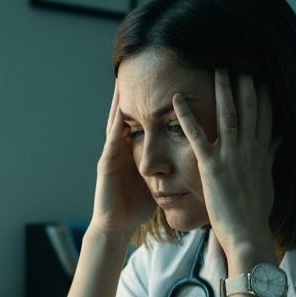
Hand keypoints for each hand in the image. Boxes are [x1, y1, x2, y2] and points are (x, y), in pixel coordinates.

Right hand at [91, 82, 154, 236]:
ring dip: (119, 103)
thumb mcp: (156, 181)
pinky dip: (116, 126)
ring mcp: (112, 154)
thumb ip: (167, 168)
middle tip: (138, 69)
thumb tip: (190, 160)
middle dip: (133, 93)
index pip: (144, 120)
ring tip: (123, 81)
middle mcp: (122, 148)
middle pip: (128, 114)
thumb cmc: (135, 207)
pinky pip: (112, 141)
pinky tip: (121, 112)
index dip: (150, 101)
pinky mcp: (105, 164)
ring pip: (116, 122)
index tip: (163, 80)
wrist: (116, 227)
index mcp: (135, 150)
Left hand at [172, 70, 280, 254]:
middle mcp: (249, 150)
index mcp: (261, 153)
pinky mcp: (211, 167)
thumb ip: (271, 156)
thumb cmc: (256, 212)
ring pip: (228, 115)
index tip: (262, 75)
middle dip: (245, 84)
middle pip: (250, 109)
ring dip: (223, 91)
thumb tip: (281, 138)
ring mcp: (231, 157)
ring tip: (218, 69)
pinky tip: (176, 101)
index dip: (264, 94)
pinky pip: (197, 136)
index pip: (266, 116)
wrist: (248, 234)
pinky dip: (186, 117)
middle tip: (240, 61)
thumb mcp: (267, 181)